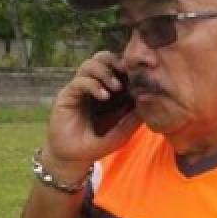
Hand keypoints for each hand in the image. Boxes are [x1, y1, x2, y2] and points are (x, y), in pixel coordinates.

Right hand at [41, 51, 139, 181]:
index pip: (116, 68)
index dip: (128, 68)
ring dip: (105, 71)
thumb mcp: (121, 134)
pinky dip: (93, 84)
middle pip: (102, 58)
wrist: (73, 159)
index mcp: (107, 91)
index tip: (141, 75)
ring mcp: (79, 89)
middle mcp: (92, 86)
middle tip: (128, 72)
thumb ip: (133, 119)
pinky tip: (104, 96)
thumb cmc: (96, 145)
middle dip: (116, 61)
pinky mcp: (67, 96)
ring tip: (116, 87)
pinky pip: (79, 81)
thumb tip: (149, 102)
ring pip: (89, 64)